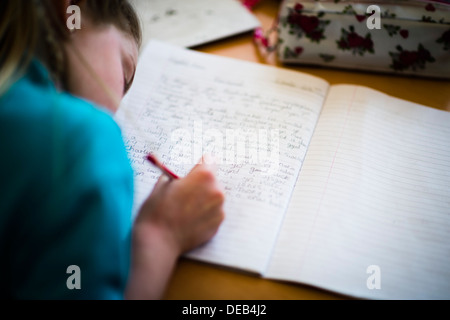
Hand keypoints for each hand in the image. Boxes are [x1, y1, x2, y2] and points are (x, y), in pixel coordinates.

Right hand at [126, 156, 224, 298]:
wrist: (158, 241)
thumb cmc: (157, 211)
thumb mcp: (162, 184)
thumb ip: (177, 177)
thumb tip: (181, 176)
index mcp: (204, 175)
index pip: (210, 160)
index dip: (199, 165)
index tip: (193, 170)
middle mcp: (217, 191)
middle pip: (213, 180)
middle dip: (201, 184)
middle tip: (185, 193)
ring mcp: (219, 209)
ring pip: (213, 197)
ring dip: (204, 199)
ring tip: (185, 209)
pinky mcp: (218, 224)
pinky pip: (213, 213)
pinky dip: (204, 214)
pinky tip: (189, 220)